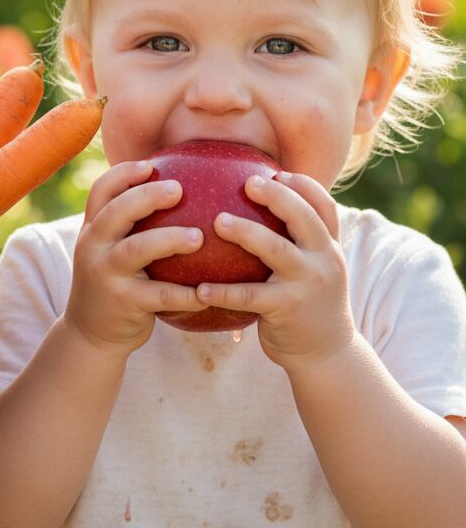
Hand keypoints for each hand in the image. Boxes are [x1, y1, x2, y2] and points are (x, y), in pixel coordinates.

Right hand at [65, 160, 207, 355]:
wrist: (90, 334)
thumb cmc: (113, 283)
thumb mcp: (108, 251)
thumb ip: (128, 226)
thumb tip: (175, 189)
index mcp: (92, 229)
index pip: (101, 191)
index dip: (123, 174)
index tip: (151, 165)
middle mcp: (94, 247)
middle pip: (116, 212)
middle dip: (146, 196)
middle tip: (179, 189)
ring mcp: (106, 274)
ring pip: (136, 249)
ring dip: (169, 240)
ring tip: (198, 237)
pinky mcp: (123, 302)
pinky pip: (159, 295)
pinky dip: (184, 294)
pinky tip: (208, 292)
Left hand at [195, 172, 355, 372]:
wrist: (327, 355)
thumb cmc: (306, 302)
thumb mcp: (313, 268)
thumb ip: (296, 241)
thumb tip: (256, 204)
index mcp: (328, 246)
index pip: (324, 206)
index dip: (303, 185)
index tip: (278, 173)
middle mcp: (324, 260)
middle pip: (303, 218)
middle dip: (276, 197)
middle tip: (246, 183)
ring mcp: (307, 284)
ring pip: (276, 249)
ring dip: (245, 232)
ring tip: (217, 221)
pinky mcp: (287, 309)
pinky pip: (249, 295)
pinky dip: (223, 291)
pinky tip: (199, 288)